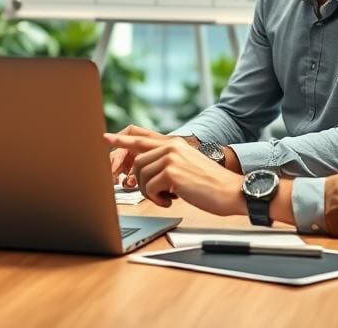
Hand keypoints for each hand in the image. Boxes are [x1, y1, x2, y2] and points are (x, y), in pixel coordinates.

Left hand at [104, 131, 246, 216]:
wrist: (231, 191)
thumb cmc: (210, 184)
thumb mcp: (187, 166)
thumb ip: (168, 163)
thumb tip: (145, 172)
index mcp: (174, 143)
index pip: (142, 137)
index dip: (122, 139)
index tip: (106, 138)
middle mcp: (171, 146)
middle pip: (136, 160)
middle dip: (135, 179)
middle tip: (144, 191)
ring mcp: (171, 157)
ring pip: (141, 175)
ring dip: (149, 191)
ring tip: (165, 197)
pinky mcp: (171, 172)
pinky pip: (149, 188)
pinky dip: (156, 199)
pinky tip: (170, 201)